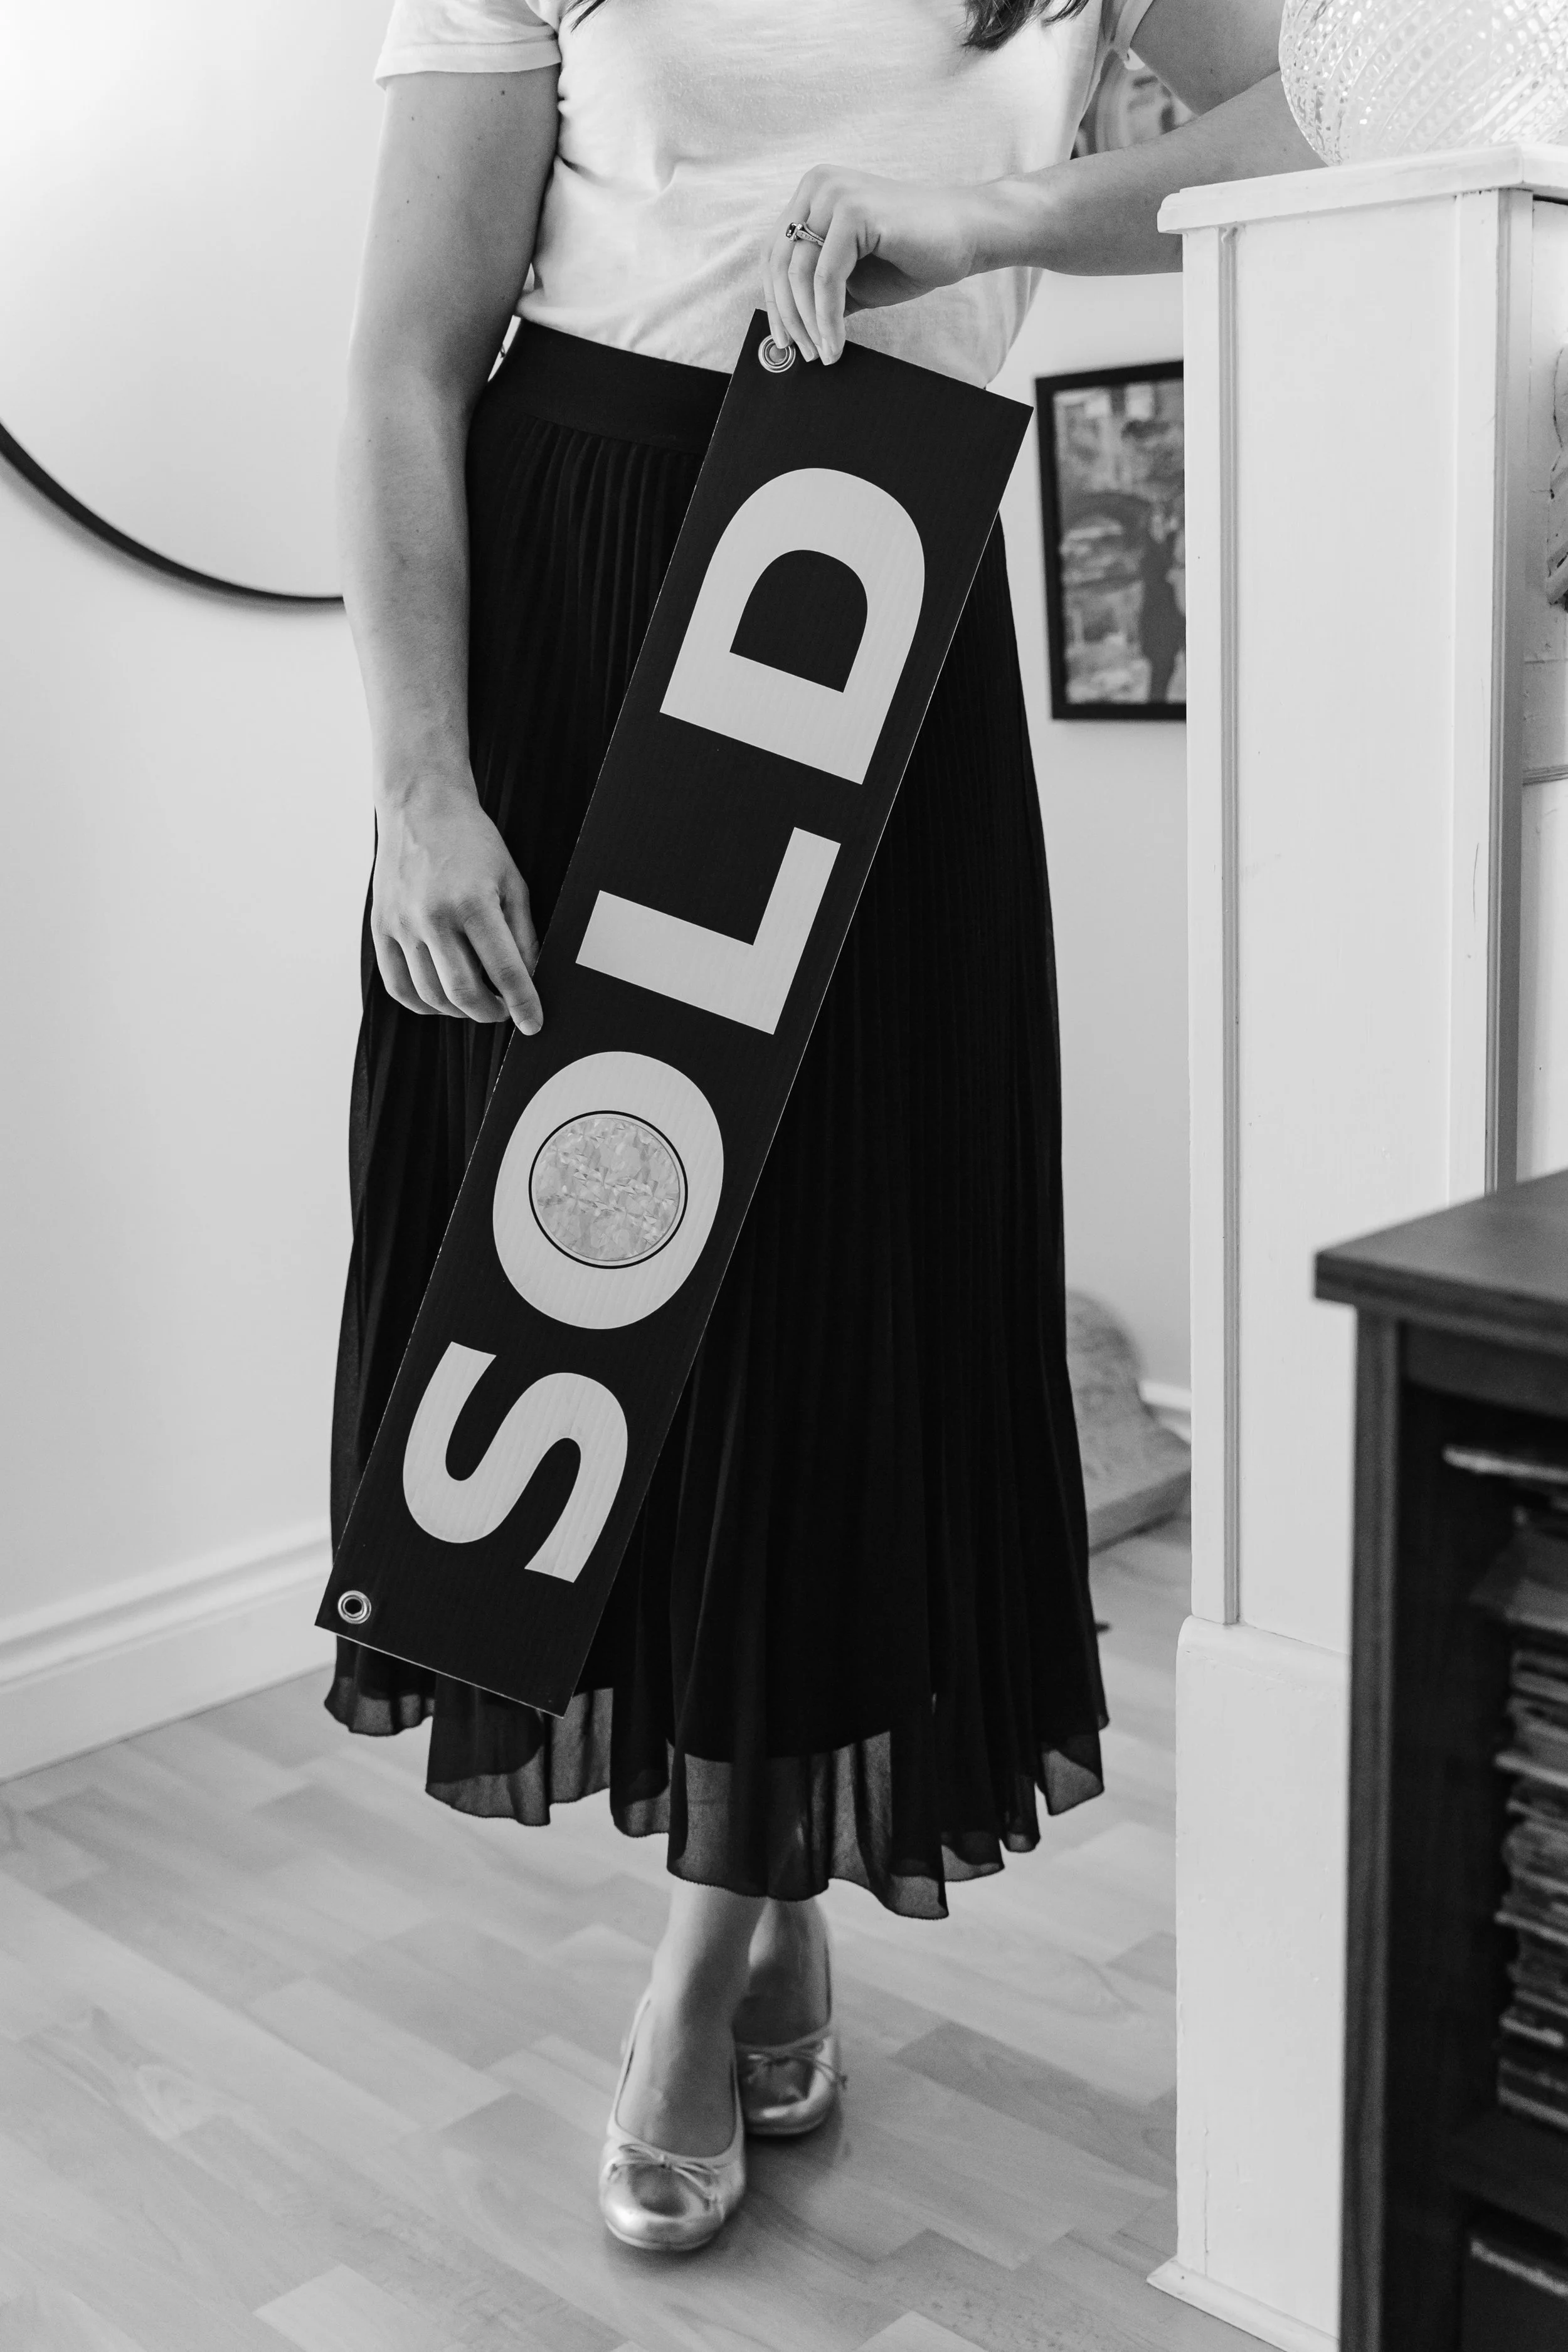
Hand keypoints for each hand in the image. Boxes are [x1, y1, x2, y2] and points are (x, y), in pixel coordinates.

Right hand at [371, 762, 542, 1031]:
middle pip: (464, 993)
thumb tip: (529, 981)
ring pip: (431, 995)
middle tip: (503, 1011)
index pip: (504, 971)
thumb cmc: (473, 842)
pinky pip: (398, 986)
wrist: (419, 806)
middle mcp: (432, 916)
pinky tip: (441, 998)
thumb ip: (524, 933)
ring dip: (459, 1010)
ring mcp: (401, 924)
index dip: (522, 1004)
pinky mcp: (380, 928)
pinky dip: (423, 1003)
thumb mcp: (512, 881)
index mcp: (472, 902)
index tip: (533, 1025)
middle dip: (490, 1012)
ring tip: (476, 1001)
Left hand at [763, 166, 981, 364]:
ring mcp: (835, 194)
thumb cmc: (911, 256)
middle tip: (804, 355)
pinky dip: (827, 318)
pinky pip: (827, 278)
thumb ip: (818, 293)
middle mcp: (818, 186)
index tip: (783, 342)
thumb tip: (787, 331)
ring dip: (809, 324)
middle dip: (789, 318)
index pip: (775, 253)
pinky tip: (836, 344)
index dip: (774, 303)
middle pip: (780, 264)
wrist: (966, 236)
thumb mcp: (852, 280)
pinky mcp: (854, 211)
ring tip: (824, 354)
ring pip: (799, 274)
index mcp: (813, 195)